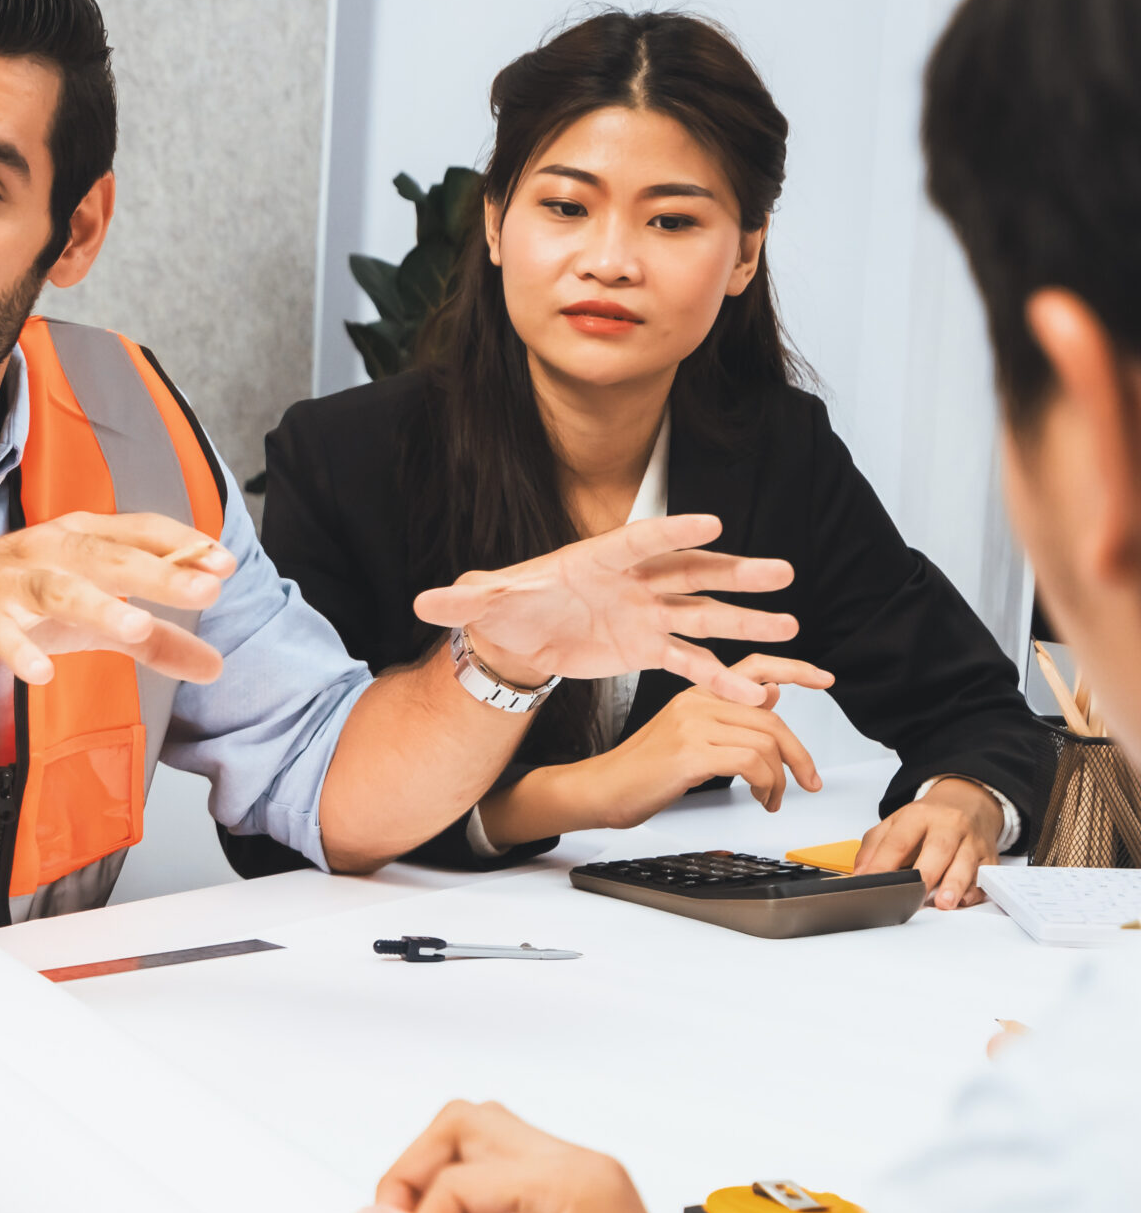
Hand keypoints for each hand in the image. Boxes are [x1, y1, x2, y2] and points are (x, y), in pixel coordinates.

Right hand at [0, 510, 230, 686]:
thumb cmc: (21, 608)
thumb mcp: (92, 622)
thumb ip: (154, 642)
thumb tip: (217, 666)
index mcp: (79, 538)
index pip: (138, 531)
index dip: (181, 546)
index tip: (224, 565)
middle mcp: (46, 549)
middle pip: (107, 556)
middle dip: (158, 572)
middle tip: (204, 590)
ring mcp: (9, 582)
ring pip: (57, 589)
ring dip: (97, 604)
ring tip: (137, 626)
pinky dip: (20, 650)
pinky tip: (43, 673)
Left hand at [413, 514, 796, 705]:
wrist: (518, 636)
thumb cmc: (507, 608)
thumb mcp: (482, 604)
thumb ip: (460, 602)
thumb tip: (423, 601)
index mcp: (597, 559)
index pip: (639, 540)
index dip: (673, 531)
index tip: (713, 521)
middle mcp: (632, 582)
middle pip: (690, 571)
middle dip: (734, 571)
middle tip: (781, 571)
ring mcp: (647, 613)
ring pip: (703, 614)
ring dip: (744, 621)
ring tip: (790, 626)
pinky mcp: (649, 647)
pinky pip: (690, 661)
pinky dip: (718, 675)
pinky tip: (752, 691)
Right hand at [573, 655, 831, 827]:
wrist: (601, 789)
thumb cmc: (641, 769)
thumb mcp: (689, 734)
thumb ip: (730, 714)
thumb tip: (771, 695)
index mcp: (697, 693)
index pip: (754, 668)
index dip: (794, 669)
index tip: (824, 678)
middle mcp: (695, 701)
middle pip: (770, 719)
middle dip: (798, 755)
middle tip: (807, 781)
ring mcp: (692, 725)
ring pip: (765, 743)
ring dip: (780, 779)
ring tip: (771, 798)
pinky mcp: (690, 753)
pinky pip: (751, 763)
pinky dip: (766, 784)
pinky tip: (759, 798)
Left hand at [857, 778, 1001, 907]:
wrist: (967, 802)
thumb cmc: (927, 820)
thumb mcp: (895, 824)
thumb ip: (874, 847)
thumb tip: (860, 874)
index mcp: (919, 815)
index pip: (898, 841)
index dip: (883, 864)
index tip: (870, 883)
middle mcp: (949, 825)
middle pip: (937, 849)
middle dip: (925, 875)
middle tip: (910, 897)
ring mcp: (972, 840)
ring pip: (966, 862)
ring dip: (955, 884)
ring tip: (944, 903)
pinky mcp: (989, 856)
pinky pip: (985, 874)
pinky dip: (976, 889)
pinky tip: (965, 899)